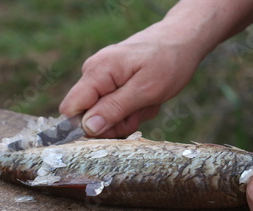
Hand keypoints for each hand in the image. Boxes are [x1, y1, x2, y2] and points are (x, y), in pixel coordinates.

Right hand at [59, 22, 202, 137]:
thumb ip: (114, 109)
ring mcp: (101, 78)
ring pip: (104, 116)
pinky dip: (132, 110)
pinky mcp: (110, 83)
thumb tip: (87, 128)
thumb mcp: (145, 90)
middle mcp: (93, 73)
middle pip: (88, 117)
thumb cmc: (168, 62)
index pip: (70, 109)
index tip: (117, 126)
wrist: (181, 40)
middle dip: (116, 123)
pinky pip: (114, 108)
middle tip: (141, 111)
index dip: (87, 127)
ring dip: (128, 117)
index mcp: (97, 71)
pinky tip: (145, 99)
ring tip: (147, 102)